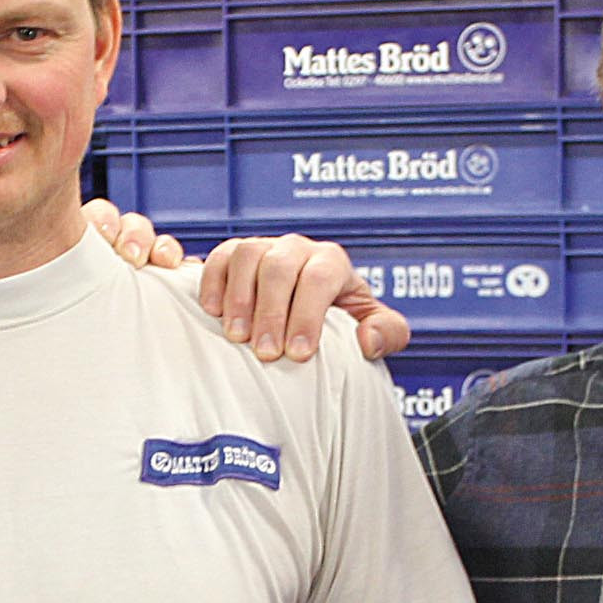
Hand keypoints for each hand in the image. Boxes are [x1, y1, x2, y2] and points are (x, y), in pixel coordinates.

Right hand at [82, 198, 412, 360]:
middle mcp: (297, 249)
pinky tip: (213, 312)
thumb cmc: (345, 323)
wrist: (314, 313)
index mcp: (332, 262)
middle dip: (271, 312)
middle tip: (266, 353)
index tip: (299, 354)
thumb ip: (390, 334)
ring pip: (248, 254)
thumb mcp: (378, 330)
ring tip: (237, 336)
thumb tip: (368, 340)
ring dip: (239, 297)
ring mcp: (264, 248)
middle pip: (280, 267)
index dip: (308, 315)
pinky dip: (213, 281)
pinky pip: (220, 256)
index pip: (320, 279)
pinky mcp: (234, 256)